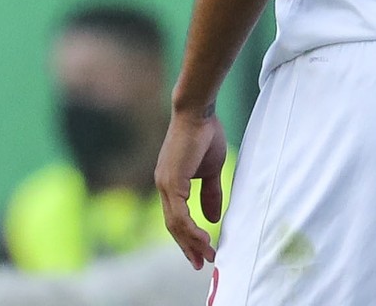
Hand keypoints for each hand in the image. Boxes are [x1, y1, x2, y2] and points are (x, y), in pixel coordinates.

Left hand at [155, 109, 228, 268]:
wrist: (198, 112)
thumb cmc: (205, 135)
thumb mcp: (210, 170)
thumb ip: (210, 193)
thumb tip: (212, 217)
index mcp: (171, 183)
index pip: (176, 218)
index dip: (187, 237)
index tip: (200, 252)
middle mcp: (163, 186)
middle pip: (173, 226)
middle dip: (188, 246)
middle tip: (200, 263)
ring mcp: (165, 184)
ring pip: (175, 224)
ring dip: (191, 242)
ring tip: (206, 254)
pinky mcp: (172, 181)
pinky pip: (179, 214)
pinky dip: (191, 229)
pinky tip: (204, 238)